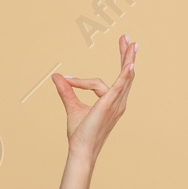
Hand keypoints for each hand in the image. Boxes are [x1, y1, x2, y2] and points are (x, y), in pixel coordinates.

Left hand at [51, 33, 136, 162]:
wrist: (81, 150)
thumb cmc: (80, 134)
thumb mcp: (72, 107)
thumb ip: (67, 90)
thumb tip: (57, 76)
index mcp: (111, 103)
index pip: (99, 83)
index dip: (81, 81)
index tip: (66, 78)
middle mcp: (118, 102)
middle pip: (125, 75)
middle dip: (126, 56)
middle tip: (127, 38)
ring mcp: (116, 104)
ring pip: (125, 77)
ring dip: (127, 59)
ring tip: (130, 43)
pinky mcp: (109, 105)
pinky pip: (119, 87)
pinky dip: (124, 75)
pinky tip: (130, 64)